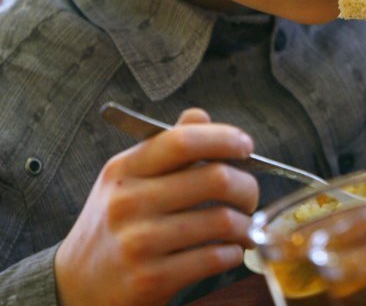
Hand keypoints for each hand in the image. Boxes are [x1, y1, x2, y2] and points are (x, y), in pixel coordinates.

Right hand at [54, 109, 258, 305]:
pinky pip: (214, 258)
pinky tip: (229, 251)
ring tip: (244, 228)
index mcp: (125, 170)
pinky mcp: (150, 280)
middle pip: (216, 178)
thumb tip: (200, 116)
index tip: (246, 146)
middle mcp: (129, 202)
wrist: (77, 286)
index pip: (183, 140)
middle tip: (250, 197)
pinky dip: (233, 253)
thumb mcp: (128, 180)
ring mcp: (138, 242)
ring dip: (245, 225)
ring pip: (221, 220)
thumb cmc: (114, 225)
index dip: (224, 138)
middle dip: (248, 187)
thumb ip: (166, 147)